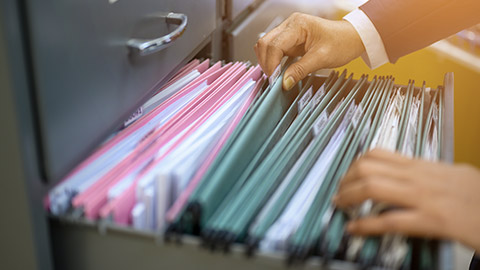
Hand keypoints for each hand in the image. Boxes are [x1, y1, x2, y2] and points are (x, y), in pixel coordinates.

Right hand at [254, 12, 364, 90]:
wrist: (352, 37)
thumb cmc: (342, 42)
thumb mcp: (322, 58)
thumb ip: (301, 70)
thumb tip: (284, 82)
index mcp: (297, 25)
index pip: (274, 45)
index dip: (271, 64)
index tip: (275, 80)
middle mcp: (289, 25)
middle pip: (264, 44)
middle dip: (266, 63)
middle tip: (274, 80)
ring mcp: (288, 32)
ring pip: (266, 46)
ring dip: (267, 62)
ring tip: (276, 77)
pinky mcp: (289, 40)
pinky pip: (273, 50)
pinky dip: (272, 61)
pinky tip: (279, 72)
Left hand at [334, 149, 479, 251]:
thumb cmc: (477, 194)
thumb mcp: (450, 173)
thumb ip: (424, 172)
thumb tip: (404, 174)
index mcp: (421, 166)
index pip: (378, 154)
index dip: (354, 164)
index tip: (347, 175)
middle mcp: (418, 176)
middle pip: (368, 167)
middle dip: (345, 180)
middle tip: (339, 191)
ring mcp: (423, 197)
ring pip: (372, 187)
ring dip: (348, 197)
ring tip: (340, 205)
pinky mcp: (432, 220)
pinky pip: (389, 220)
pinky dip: (366, 225)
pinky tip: (355, 229)